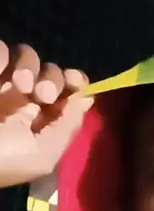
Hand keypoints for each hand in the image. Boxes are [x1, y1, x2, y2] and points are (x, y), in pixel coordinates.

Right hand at [0, 42, 92, 187]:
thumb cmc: (2, 161)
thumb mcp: (40, 156)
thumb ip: (67, 127)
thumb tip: (88, 98)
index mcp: (41, 122)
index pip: (68, 93)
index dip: (75, 82)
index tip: (74, 80)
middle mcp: (23, 100)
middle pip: (51, 72)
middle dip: (52, 79)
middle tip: (41, 95)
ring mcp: (1, 84)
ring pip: (27, 56)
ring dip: (29, 66)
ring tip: (19, 85)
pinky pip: (0, 49)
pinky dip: (2, 54)